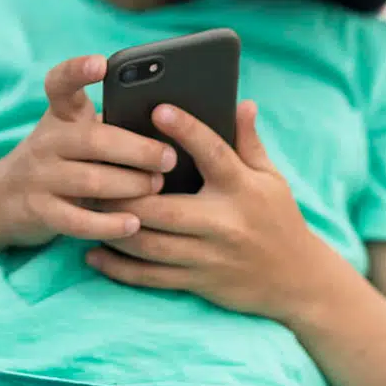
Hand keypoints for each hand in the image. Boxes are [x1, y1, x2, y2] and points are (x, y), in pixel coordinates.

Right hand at [0, 55, 175, 247]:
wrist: (0, 199)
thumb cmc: (58, 161)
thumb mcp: (72, 134)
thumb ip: (107, 127)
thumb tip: (169, 127)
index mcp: (58, 116)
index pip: (60, 84)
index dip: (78, 70)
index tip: (101, 63)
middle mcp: (45, 142)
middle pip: (93, 140)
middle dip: (137, 149)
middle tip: (169, 158)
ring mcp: (39, 177)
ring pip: (90, 180)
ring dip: (130, 185)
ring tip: (157, 187)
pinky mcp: (38, 211)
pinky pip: (77, 220)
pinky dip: (108, 224)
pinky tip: (133, 224)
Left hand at [87, 101, 342, 323]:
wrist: (299, 282)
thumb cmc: (279, 218)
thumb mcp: (271, 178)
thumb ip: (249, 142)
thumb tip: (242, 102)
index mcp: (243, 189)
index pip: (214, 154)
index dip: (187, 131)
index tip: (159, 108)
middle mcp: (225, 224)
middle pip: (165, 208)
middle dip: (126, 192)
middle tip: (94, 171)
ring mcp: (209, 258)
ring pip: (151, 245)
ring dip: (114, 227)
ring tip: (87, 207)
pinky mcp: (198, 283)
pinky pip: (151, 278)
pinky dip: (119, 268)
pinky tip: (94, 252)